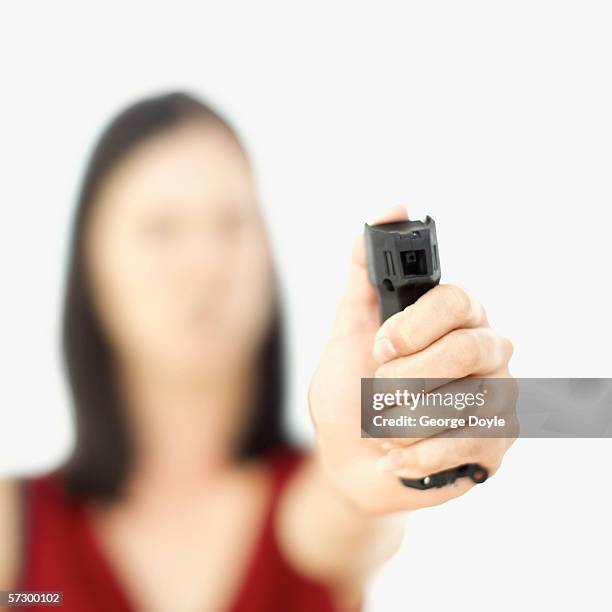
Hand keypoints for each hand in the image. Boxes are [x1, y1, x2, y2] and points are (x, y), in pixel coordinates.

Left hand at [308, 205, 515, 514]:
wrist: (348, 462)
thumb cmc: (349, 394)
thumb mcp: (347, 333)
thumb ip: (364, 279)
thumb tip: (388, 211)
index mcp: (450, 320)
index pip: (457, 300)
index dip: (416, 325)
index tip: (380, 347)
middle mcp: (484, 351)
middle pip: (468, 349)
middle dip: (409, 379)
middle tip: (380, 393)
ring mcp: (496, 397)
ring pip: (467, 400)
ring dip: (406, 421)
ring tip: (385, 428)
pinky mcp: (496, 442)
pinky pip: (468, 444)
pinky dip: (418, 453)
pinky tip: (399, 456)